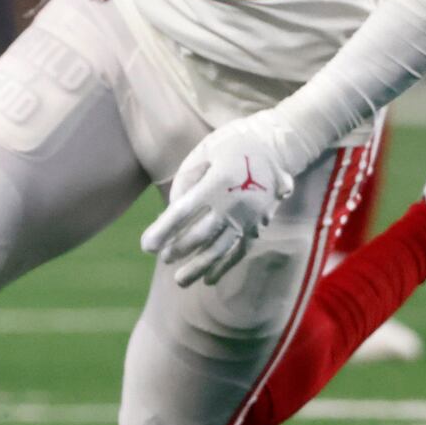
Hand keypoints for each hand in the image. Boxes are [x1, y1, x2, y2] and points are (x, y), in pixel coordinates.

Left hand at [141, 111, 310, 286]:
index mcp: (218, 182)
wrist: (279, 145)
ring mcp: (249, 217)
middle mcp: (235, 204)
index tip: (146, 246)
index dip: (163, 230)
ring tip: (180, 281)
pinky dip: (225, 266)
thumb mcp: (204, 151)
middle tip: (163, 258)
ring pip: (221, 248)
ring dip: (200, 266)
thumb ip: (185, 181)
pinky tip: (210, 279)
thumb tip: (171, 211)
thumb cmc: (234, 143)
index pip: (183, 212)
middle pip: (201, 234)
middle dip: (179, 249)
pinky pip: (241, 250)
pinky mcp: (259, 225)